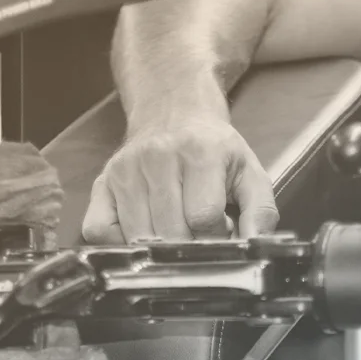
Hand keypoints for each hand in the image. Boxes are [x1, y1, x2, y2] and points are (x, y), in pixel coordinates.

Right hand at [82, 118, 278, 242]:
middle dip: (190, 246)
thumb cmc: (213, 148)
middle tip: (197, 235)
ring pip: (138, 238)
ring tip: (174, 231)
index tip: (220, 230)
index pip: (203, 218)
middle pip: (170, 232)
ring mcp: (125, 171)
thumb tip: (256, 247)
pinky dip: (120, 244)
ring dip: (159, 249)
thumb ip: (260, 212)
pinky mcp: (102, 183)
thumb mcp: (248, 172)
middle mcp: (157, 158)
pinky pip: (100, 231)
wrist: (173, 111)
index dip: (215, 236)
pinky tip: (141, 234)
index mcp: (200, 153)